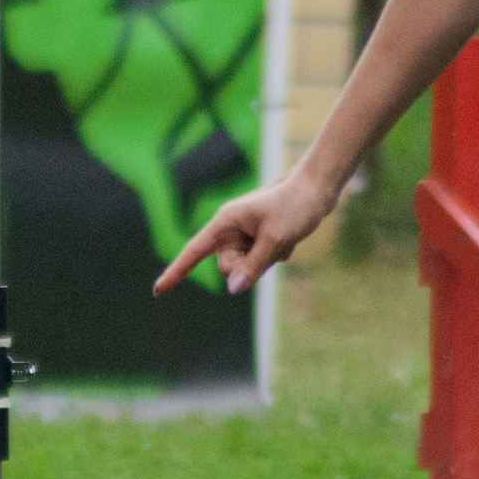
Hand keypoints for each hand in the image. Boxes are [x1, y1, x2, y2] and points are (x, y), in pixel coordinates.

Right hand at [152, 168, 340, 296]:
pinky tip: (288, 238)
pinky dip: (275, 255)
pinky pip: (260, 262)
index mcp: (225, 222)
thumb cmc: (295, 206)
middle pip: (226, 266)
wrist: (319, 188)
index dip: (176, 272)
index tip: (158, 290)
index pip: (194, 251)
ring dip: (265, 261)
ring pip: (245, 267)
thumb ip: (252, 266)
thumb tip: (232, 290)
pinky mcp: (258, 239)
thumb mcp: (275, 239)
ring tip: (283, 240)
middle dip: (247, 267)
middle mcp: (231, 229)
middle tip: (270, 250)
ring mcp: (245, 235)